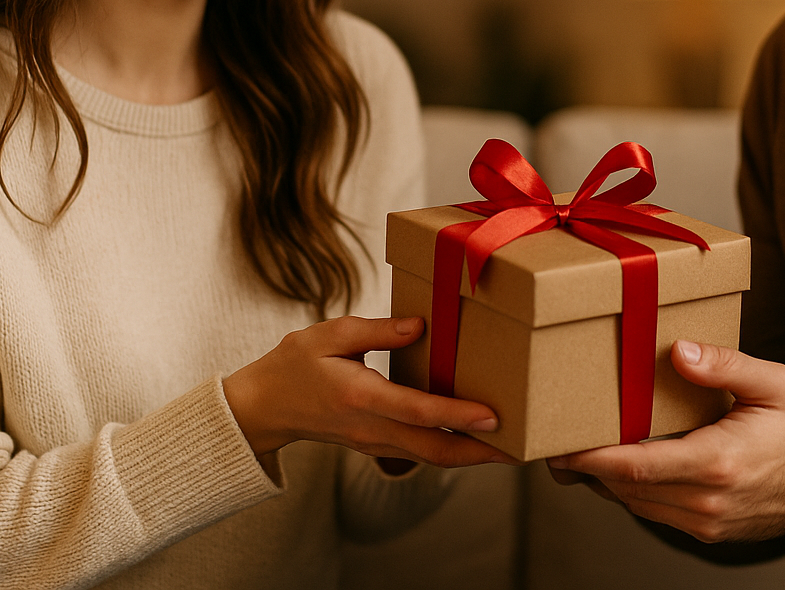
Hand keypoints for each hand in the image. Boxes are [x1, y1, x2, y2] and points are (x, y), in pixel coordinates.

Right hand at [223, 315, 514, 467]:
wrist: (264, 407)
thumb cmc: (295, 364)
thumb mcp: (330, 335)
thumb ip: (377, 330)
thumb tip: (421, 326)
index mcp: (361, 397)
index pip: (417, 411)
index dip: (457, 414)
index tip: (493, 416)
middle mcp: (372, 428)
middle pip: (434, 449)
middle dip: (480, 452)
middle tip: (521, 448)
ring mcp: (375, 442)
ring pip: (431, 458)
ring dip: (472, 457)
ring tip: (510, 449)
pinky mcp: (378, 445)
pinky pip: (421, 454)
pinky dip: (452, 452)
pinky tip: (476, 442)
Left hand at [549, 339, 784, 541]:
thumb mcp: (773, 383)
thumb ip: (725, 365)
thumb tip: (679, 350)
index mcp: (719, 462)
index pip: (637, 466)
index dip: (591, 458)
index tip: (559, 445)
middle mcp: (707, 500)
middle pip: (625, 489)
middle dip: (585, 467)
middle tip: (550, 442)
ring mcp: (706, 522)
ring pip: (634, 505)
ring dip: (603, 481)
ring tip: (573, 452)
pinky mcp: (706, 531)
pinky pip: (653, 512)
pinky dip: (629, 491)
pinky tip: (616, 466)